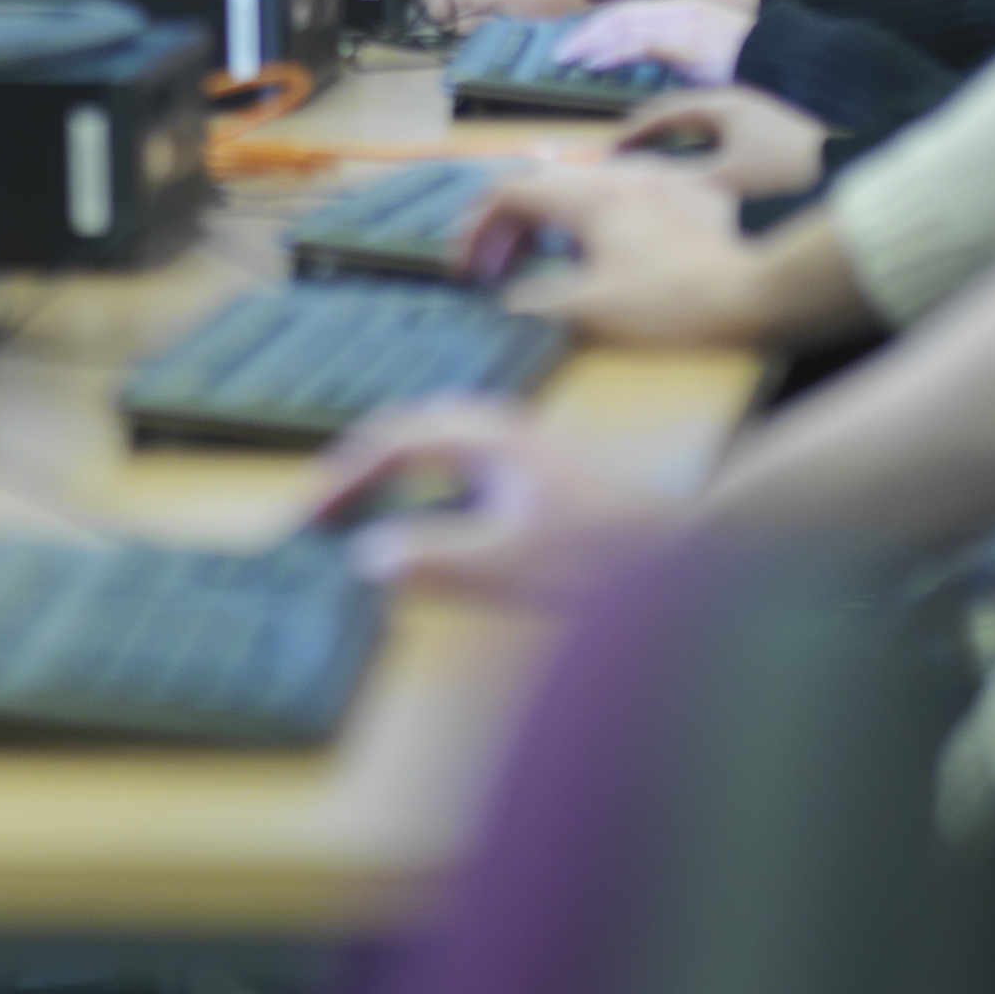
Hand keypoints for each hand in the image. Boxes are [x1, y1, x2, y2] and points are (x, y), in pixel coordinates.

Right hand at [299, 398, 684, 607]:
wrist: (684, 554)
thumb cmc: (601, 555)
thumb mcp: (509, 563)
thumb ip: (435, 559)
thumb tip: (369, 557)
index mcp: (486, 438)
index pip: (392, 441)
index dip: (344, 476)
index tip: (310, 511)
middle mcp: (500, 430)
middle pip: (409, 429)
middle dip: (360, 464)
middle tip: (323, 504)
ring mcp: (520, 449)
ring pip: (436, 442)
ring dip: (392, 468)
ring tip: (361, 504)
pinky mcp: (536, 474)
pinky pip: (458, 460)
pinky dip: (423, 479)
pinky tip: (428, 515)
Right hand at [460, 154, 770, 346]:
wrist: (761, 293)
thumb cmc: (671, 305)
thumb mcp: (591, 311)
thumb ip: (538, 301)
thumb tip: (510, 297)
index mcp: (586, 196)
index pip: (508, 192)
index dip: (475, 227)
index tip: (464, 268)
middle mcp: (615, 174)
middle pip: (540, 185)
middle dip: (506, 226)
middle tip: (493, 270)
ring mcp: (653, 180)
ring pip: (579, 188)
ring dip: (546, 223)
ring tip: (540, 263)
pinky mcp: (685, 196)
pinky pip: (618, 197)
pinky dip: (588, 223)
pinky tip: (602, 257)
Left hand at [556, 0, 755, 84]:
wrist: (791, 57)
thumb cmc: (758, 57)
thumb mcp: (714, 45)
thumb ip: (684, 47)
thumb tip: (663, 62)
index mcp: (688, 1)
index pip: (634, 5)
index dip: (603, 17)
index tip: (581, 34)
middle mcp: (682, 3)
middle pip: (622, 12)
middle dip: (588, 31)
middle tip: (564, 51)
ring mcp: (685, 18)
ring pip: (624, 23)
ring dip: (590, 41)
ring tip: (568, 58)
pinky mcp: (689, 39)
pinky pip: (641, 43)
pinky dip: (613, 52)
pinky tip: (594, 63)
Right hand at [612, 89, 830, 199]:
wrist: (850, 170)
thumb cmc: (786, 174)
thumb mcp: (727, 180)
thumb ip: (680, 177)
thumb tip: (640, 178)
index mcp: (720, 103)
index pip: (662, 110)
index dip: (633, 130)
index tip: (612, 150)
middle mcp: (736, 101)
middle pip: (679, 111)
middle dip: (650, 132)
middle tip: (626, 154)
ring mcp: (756, 116)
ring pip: (701, 123)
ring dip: (675, 138)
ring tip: (655, 161)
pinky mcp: (771, 133)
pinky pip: (720, 133)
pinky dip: (698, 145)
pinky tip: (699, 170)